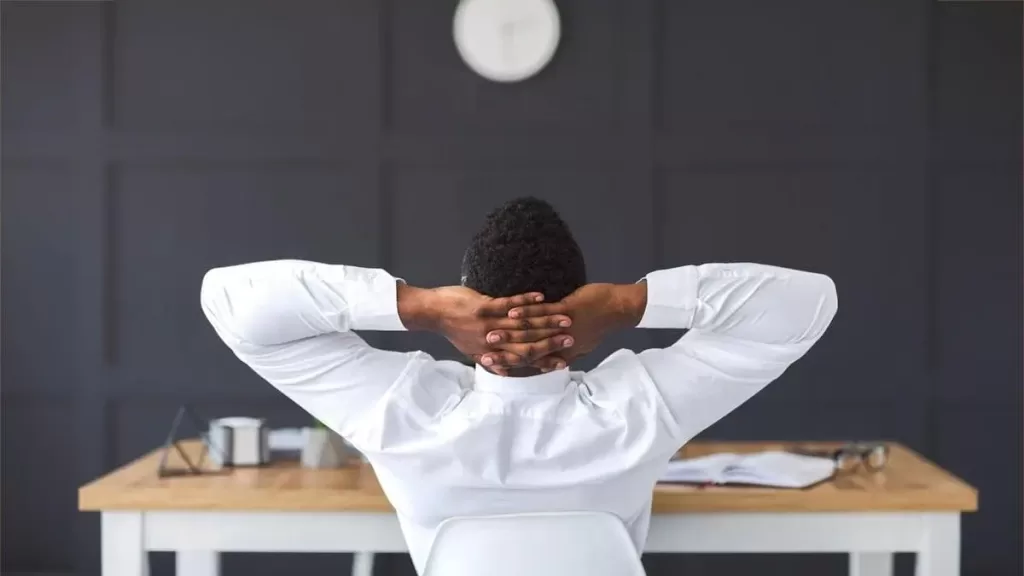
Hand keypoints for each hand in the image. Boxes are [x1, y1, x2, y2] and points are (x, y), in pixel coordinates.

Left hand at [410, 286, 574, 373]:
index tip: (564, 361)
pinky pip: (508, 304)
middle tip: (572, 337)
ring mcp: (487, 324)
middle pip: (527, 343)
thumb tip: (506, 373)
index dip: (544, 361)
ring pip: (521, 324)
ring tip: (564, 316)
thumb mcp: (470, 351)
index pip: (523, 360)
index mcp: (491, 353)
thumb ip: (490, 361)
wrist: (432, 313)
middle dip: (551, 340)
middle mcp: (491, 341)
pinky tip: (541, 296)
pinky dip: (526, 301)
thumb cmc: (453, 330)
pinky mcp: (482, 307)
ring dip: (545, 320)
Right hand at [496, 283, 646, 364]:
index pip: (532, 361)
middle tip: (483, 353)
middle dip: (504, 352)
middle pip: (528, 350)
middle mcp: (562, 345)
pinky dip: (527, 312)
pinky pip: (544, 313)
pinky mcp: (568, 311)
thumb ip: (565, 354)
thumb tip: (552, 361)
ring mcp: (564, 328)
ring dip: (510, 333)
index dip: (511, 364)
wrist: (620, 310)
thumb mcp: (582, 346)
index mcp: (563, 354)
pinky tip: (511, 312)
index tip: (491, 364)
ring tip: (490, 333)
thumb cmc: (599, 325)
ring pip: (532, 332)